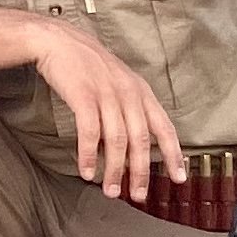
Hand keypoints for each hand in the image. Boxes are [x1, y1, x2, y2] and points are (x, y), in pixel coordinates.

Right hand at [0, 5, 186, 201]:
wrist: (57, 41)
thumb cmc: (87, 66)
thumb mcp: (118, 83)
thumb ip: (129, 111)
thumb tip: (132, 148)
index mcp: (141, 91)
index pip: (164, 127)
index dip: (173, 154)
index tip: (178, 179)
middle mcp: (129, 93)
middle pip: (141, 139)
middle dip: (140, 172)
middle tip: (138, 196)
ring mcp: (106, 93)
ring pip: (117, 140)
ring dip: (114, 169)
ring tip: (111, 190)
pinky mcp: (83, 95)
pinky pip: (90, 132)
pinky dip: (90, 155)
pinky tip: (86, 171)